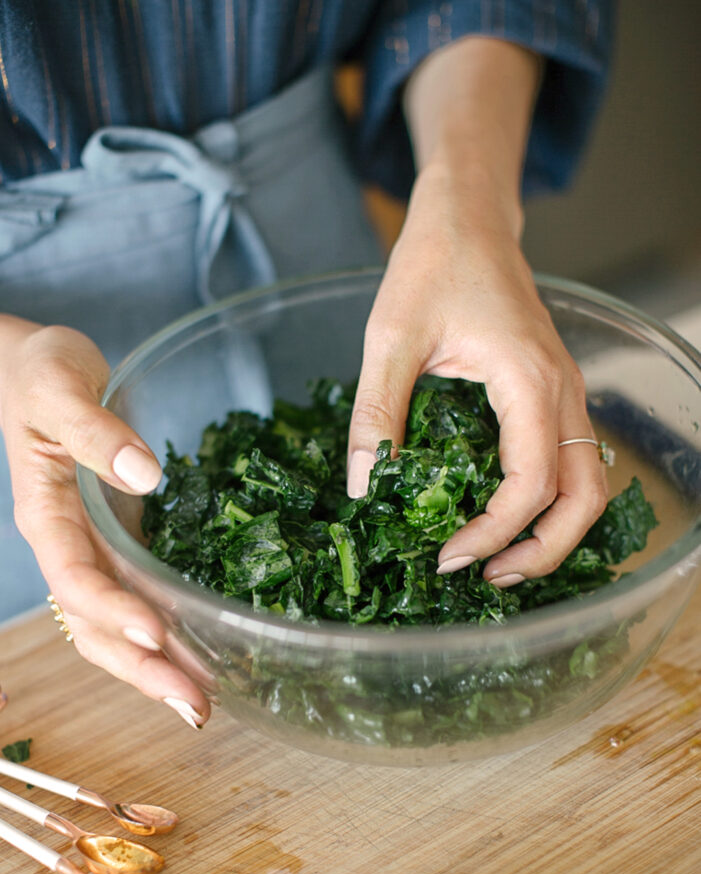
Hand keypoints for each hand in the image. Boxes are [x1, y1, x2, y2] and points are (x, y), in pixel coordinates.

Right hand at [0, 316, 210, 726]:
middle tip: (194, 706)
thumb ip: (97, 432)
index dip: (112, 610)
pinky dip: (165, 634)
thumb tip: (147, 475)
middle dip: (142, 668)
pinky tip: (201, 655)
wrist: (36, 373)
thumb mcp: (62, 388)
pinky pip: (137, 600)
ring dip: (155, 666)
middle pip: (95, 625)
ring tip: (202, 702)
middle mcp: (69, 546)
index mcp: (47, 516)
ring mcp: (94, 551)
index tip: (158, 631)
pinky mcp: (120, 545)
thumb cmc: (42, 373)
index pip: (74, 578)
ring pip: (114, 626)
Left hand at [346, 168, 607, 584]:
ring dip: (554, 532)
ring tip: (501, 561)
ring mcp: (564, 393)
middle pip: (584, 498)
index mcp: (529, 381)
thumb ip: (377, 413)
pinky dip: (549, 502)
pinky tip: (504, 516)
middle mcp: (561, 392)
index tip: (448, 555)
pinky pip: (570, 462)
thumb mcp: (391, 337)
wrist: (468, 217)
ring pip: (587, 484)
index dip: (494, 532)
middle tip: (488, 578)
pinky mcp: (551, 393)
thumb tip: (364, 488)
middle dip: (544, 551)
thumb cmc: (433, 263)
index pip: (531, 483)